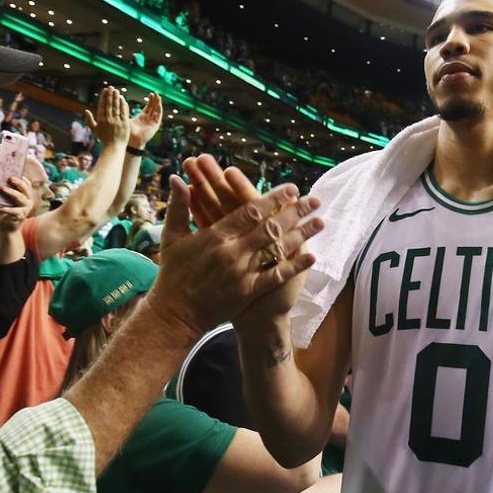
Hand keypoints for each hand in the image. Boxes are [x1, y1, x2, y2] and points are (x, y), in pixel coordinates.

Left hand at [0, 177, 32, 232]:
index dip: (22, 179)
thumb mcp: (5, 200)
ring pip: (20, 197)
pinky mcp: (20, 216)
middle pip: (25, 189)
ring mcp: (25, 209)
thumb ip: (4, 192)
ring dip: (11, 192)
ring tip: (2, 188)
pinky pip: (12, 210)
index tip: (15, 173)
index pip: (27, 185)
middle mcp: (29, 201)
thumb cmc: (5, 212)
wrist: (7, 228)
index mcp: (26, 196)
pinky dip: (3, 208)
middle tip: (10, 178)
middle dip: (18, 182)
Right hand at [84, 86, 129, 146]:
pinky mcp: (124, 123)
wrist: (114, 147)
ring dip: (116, 98)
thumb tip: (86, 110)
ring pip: (116, 107)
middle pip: (109, 105)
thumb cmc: (104, 139)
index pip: (102, 106)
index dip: (103, 97)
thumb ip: (89, 120)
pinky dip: (123, 105)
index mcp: (101, 120)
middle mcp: (108, 119)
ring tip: (116, 90)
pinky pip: (123, 112)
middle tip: (110, 87)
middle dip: (109, 95)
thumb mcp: (94, 130)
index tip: (104, 90)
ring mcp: (117, 121)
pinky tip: (122, 99)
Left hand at [128, 92, 162, 148]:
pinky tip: (159, 104)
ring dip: (158, 103)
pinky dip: (159, 110)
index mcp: (142, 118)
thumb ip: (124, 108)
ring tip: (158, 96)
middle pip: (154, 108)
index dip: (150, 101)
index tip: (151, 94)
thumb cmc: (128, 132)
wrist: (132, 141)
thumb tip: (121, 98)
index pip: (148, 107)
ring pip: (157, 111)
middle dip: (155, 100)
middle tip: (156, 92)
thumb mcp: (125, 117)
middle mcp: (149, 120)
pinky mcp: (155, 126)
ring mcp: (153, 123)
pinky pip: (158, 116)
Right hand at [183, 154, 314, 325]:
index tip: (292, 188)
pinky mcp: (248, 292)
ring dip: (302, 235)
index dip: (273, 199)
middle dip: (295, 212)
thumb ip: (178, 207)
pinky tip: (313, 256)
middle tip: (315, 200)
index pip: (249, 211)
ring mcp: (242, 273)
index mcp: (215, 236)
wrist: (175, 314)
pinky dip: (295, 266)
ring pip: (277, 250)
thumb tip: (176, 178)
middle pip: (270, 227)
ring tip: (321, 222)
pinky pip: (276, 276)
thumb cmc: (173, 274)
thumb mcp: (171, 238)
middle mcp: (232, 252)